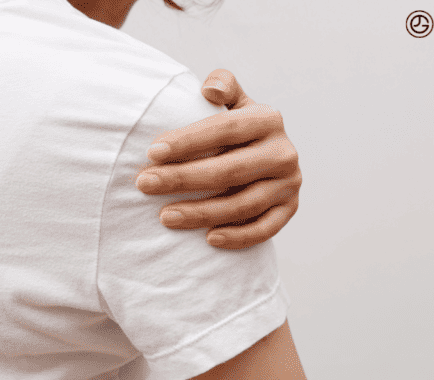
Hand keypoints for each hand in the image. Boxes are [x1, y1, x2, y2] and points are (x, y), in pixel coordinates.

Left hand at [135, 69, 301, 249]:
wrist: (271, 157)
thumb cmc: (238, 131)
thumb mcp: (235, 103)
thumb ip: (224, 86)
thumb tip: (209, 89)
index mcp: (268, 119)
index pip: (223, 130)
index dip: (187, 141)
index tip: (152, 152)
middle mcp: (283, 152)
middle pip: (229, 170)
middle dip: (182, 179)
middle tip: (144, 184)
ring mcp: (289, 183)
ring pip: (242, 204)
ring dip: (201, 213)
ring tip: (164, 216)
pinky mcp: (289, 209)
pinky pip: (264, 229)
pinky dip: (237, 237)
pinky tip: (208, 239)